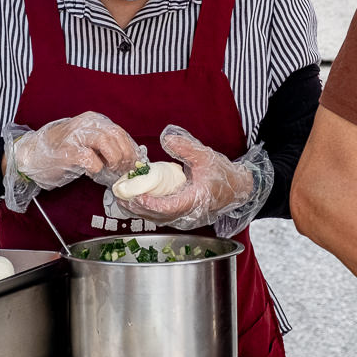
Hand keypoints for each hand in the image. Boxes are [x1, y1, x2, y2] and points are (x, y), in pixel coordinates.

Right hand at [13, 112, 140, 188]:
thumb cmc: (60, 151)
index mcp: (92, 121)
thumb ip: (104, 144)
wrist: (30, 154)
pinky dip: (96, 167)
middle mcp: (85, 124)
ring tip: (111, 170)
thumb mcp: (85, 141)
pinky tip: (93, 171)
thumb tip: (127, 157)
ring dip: (113, 159)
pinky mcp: (67, 152)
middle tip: (123, 169)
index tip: (133, 163)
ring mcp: (75, 136)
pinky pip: (89, 158)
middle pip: (115, 135)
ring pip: (105, 142)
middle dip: (125, 155)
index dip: (130, 149)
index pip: (120, 132)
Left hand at [117, 125, 252, 229]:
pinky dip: (146, 211)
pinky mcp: (182, 217)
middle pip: (158, 216)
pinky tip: (134, 202)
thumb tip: (166, 138)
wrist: (237, 188)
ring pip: (158, 219)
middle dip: (137, 207)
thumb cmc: (222, 173)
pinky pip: (161, 217)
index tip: (137, 196)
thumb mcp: (205, 156)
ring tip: (121, 199)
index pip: (169, 207)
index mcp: (196, 200)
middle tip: (120, 196)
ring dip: (139, 211)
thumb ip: (186, 148)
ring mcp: (185, 218)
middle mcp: (189, 214)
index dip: (151, 203)